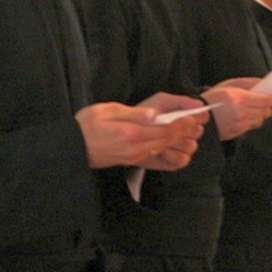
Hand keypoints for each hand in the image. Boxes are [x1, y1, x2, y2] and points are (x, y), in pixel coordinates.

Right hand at [75, 100, 203, 168]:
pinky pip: (155, 157)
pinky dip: (168, 152)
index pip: (164, 129)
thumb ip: (133, 113)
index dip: (181, 123)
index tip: (192, 116)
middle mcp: (136, 148)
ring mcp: (134, 156)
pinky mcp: (131, 160)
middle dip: (184, 132)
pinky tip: (175, 147)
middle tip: (197, 123)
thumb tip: (155, 114)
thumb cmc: (87, 125)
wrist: (73, 148)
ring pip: (162, 149)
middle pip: (167, 140)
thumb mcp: (108, 111)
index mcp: (132, 133)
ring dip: (178, 141)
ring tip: (191, 132)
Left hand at [135, 93, 208, 169]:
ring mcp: (184, 148)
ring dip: (174, 142)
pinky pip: (181, 159)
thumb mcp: (162, 102)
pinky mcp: (176, 162)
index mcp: (188, 116)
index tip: (184, 115)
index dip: (196, 116)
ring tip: (158, 138)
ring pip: (190, 146)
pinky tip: (158, 150)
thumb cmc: (147, 114)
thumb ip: (182, 101)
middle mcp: (189, 132)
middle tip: (167, 126)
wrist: (129, 131)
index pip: (203, 116)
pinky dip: (170, 155)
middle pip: (198, 131)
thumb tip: (200, 104)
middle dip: (183, 129)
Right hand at [201, 77, 271, 140]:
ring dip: (263, 113)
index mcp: (240, 98)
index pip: (267, 100)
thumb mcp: (230, 84)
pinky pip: (253, 126)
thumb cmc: (214, 96)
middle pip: (266, 111)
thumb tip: (265, 82)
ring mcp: (240, 124)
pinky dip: (254, 120)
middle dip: (270, 104)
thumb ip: (249, 82)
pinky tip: (249, 114)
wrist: (198, 114)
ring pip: (261, 119)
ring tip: (258, 106)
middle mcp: (242, 113)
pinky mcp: (238, 132)